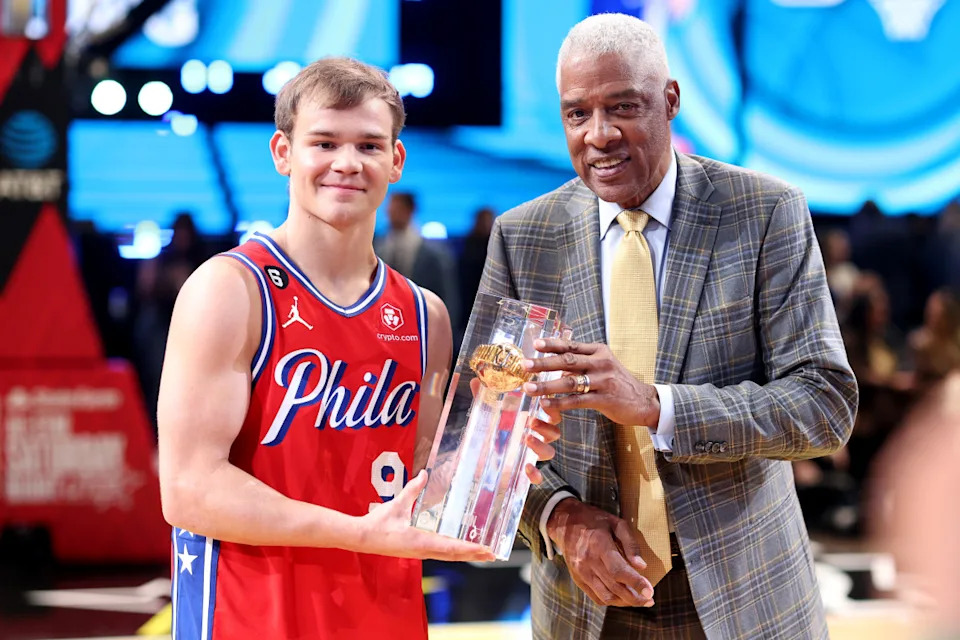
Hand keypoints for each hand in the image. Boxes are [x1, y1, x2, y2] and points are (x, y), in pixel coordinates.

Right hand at [359, 470, 495, 561]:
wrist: (362, 538)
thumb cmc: (378, 523)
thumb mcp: (397, 504)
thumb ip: (413, 489)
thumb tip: (424, 474)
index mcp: (421, 542)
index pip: (451, 547)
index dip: (470, 548)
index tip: (485, 549)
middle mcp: (424, 551)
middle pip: (454, 555)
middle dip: (474, 555)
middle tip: (492, 554)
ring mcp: (420, 553)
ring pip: (448, 556)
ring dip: (465, 555)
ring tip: (481, 553)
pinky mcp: (416, 551)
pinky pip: (440, 553)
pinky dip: (453, 552)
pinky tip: (458, 548)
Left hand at [469, 377, 560, 484]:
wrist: (474, 460)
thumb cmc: (487, 433)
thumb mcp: (485, 414)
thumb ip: (483, 398)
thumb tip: (475, 380)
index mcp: (530, 422)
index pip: (550, 415)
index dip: (551, 409)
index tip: (543, 402)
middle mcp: (534, 438)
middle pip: (554, 433)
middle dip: (546, 427)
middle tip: (531, 421)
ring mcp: (530, 455)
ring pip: (549, 452)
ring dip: (541, 446)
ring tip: (526, 439)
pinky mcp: (522, 472)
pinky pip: (537, 476)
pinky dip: (536, 474)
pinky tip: (526, 467)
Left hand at [522, 338, 660, 426]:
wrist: (644, 401)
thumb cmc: (618, 383)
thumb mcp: (603, 365)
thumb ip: (581, 362)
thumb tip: (554, 363)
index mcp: (599, 351)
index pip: (571, 345)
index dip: (552, 344)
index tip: (535, 344)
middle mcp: (601, 363)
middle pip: (567, 361)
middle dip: (543, 363)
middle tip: (525, 365)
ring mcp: (604, 381)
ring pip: (570, 382)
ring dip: (547, 386)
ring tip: (529, 389)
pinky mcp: (605, 399)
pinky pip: (578, 401)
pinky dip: (560, 403)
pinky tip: (546, 404)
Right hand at [547, 498, 654, 607]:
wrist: (564, 522)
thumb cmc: (594, 520)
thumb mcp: (616, 523)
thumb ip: (630, 543)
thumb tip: (641, 566)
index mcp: (599, 545)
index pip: (618, 570)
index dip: (636, 583)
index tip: (650, 591)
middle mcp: (588, 562)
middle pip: (614, 587)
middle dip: (635, 597)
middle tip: (650, 599)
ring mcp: (581, 572)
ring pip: (606, 596)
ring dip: (625, 602)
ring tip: (639, 600)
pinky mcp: (577, 579)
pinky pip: (596, 597)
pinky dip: (611, 601)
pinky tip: (622, 598)